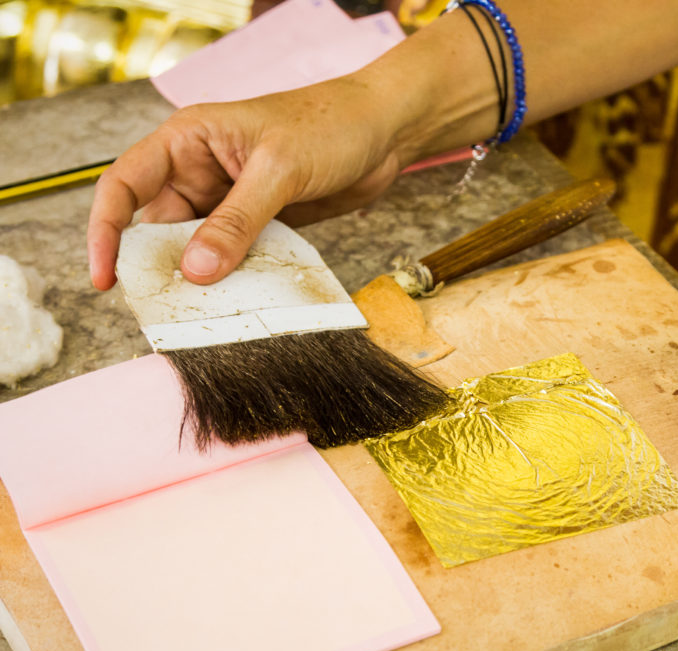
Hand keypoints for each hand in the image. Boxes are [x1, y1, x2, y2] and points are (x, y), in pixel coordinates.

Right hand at [86, 75, 411, 289]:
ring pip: (197, 248)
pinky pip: (235, 256)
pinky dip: (234, 279)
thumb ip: (237, 221)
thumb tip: (196, 271)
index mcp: (187, 140)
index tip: (107, 276)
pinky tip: (241, 301)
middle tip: (164, 309)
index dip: (107, 231)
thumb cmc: (330, 125)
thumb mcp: (278, 170)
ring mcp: (230, 200)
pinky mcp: (260, 222)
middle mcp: (200, 170)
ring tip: (204, 314)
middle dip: (158, 266)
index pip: (125, 185)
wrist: (385, 132)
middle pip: (158, 227)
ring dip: (200, 279)